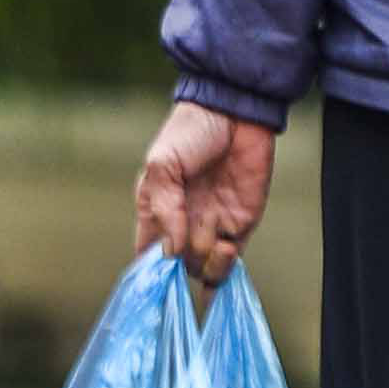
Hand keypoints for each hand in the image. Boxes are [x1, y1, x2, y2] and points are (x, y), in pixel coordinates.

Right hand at [133, 101, 276, 286]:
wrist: (236, 113)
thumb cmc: (190, 131)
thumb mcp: (163, 164)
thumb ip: (165, 209)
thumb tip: (171, 251)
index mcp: (155, 209)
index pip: (147, 252)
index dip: (150, 270)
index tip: (157, 274)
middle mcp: (182, 223)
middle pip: (178, 266)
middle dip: (184, 262)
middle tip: (192, 243)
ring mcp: (211, 226)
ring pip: (204, 268)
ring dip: (209, 261)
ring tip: (218, 240)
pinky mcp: (240, 225)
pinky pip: (231, 261)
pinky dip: (227, 269)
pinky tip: (226, 253)